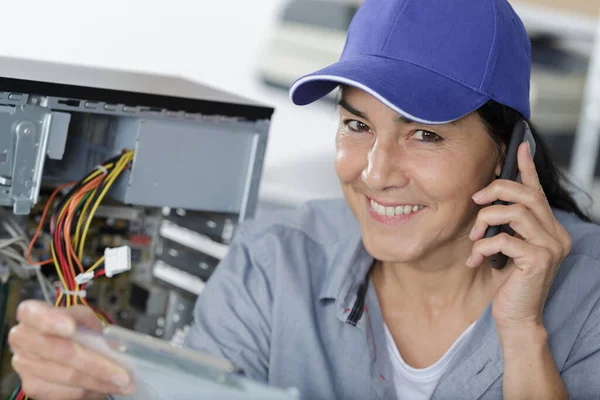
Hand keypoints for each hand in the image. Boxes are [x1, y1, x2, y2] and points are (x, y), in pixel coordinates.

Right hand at [8, 300, 134, 399]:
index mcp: (31, 314)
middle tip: (122, 373)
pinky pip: (65, 391)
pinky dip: (90, 389)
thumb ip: (93, 326)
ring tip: (124, 383)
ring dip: (99, 381)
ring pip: (67, 375)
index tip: (71, 328)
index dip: (50, 320)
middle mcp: (22, 339)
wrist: (63, 350)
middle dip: (94, 363)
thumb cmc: (75, 329)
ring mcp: (24, 365)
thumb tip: (114, 346)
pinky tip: (106, 386)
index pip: (32, 313)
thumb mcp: (84, 320)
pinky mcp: (32, 386)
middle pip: (58, 351)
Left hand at [466, 142, 571, 332]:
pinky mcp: (538, 260)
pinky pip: (505, 239)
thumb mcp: (507, 248)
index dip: (527, 168)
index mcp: (549, 229)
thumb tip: (488, 200)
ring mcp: (550, 247)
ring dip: (486, 220)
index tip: (520, 147)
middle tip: (475, 199)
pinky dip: (484, 246)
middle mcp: (556, 234)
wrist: (517, 317)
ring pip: (515, 212)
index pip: (538, 192)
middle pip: (526, 195)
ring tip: (474, 238)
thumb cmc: (508, 283)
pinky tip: (476, 260)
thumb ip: (506, 226)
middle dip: (496, 191)